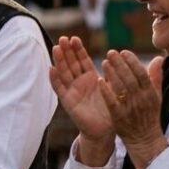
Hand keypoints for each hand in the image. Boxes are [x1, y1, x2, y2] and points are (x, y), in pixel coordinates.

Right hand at [49, 36, 114, 164]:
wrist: (104, 130)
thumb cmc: (110, 110)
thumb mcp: (114, 89)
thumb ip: (113, 74)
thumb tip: (117, 57)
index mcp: (90, 78)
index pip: (82, 60)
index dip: (78, 50)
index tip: (75, 38)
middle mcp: (79, 82)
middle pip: (71, 63)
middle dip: (67, 51)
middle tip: (63, 38)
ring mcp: (72, 91)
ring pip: (64, 72)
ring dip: (59, 60)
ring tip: (56, 48)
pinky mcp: (67, 101)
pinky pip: (59, 89)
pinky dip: (55, 79)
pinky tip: (51, 69)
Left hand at [99, 50, 167, 168]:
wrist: (144, 138)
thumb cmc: (148, 114)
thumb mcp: (155, 96)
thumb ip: (155, 77)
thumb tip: (158, 58)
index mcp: (150, 94)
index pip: (142, 74)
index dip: (133, 62)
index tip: (124, 52)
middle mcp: (141, 100)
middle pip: (130, 79)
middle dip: (120, 65)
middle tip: (111, 52)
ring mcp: (130, 108)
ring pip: (121, 89)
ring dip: (113, 74)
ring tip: (105, 62)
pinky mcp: (119, 117)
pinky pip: (112, 102)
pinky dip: (107, 91)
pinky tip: (99, 80)